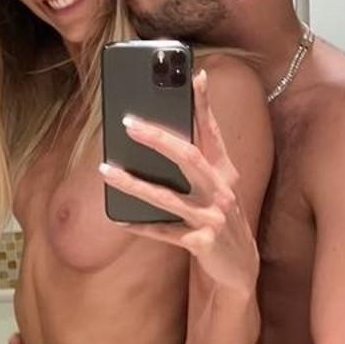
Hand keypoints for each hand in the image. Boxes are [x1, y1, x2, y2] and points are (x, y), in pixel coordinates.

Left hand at [99, 69, 259, 297]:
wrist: (239, 269)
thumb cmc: (218, 220)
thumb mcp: (214, 189)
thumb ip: (195, 163)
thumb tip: (155, 133)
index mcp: (225, 172)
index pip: (212, 132)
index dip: (204, 104)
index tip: (195, 74)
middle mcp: (222, 191)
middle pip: (189, 157)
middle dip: (158, 138)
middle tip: (128, 123)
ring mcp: (214, 218)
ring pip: (168, 197)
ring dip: (134, 184)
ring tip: (105, 170)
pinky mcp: (202, 243)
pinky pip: (164, 233)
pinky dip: (141, 226)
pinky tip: (119, 218)